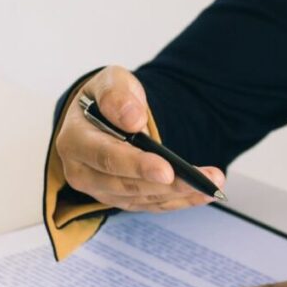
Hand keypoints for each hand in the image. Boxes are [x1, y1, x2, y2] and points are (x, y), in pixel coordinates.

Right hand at [53, 65, 224, 211]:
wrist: (104, 115)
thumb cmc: (106, 98)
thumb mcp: (109, 81)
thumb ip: (116, 94)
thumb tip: (132, 118)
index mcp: (74, 141)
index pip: (106, 158)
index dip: (136, 165)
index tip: (165, 169)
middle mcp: (83, 172)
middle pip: (127, 185)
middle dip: (167, 184)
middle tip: (199, 180)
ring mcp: (102, 190)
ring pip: (143, 199)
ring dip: (180, 194)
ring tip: (212, 183)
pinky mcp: (122, 199)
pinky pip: (153, 204)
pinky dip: (181, 201)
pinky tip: (205, 193)